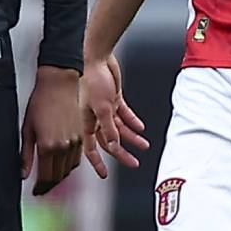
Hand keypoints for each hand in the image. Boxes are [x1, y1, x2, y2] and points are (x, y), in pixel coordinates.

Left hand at [21, 66, 84, 196]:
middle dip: (50, 184)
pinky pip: (76, 159)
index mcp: (48, 147)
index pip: (46, 177)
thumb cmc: (40, 103)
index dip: (41, 188)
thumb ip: (25, 155)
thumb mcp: (27, 129)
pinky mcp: (81, 135)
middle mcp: (63, 147)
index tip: (36, 191)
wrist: (59, 84)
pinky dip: (69, 165)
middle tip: (42, 187)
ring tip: (51, 176)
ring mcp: (74, 142)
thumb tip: (22, 174)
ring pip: (69, 169)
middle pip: (58, 176)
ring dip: (60, 176)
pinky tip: (61, 163)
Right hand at [80, 52, 149, 179]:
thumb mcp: (102, 107)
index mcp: (87, 122)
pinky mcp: (113, 98)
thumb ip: (108, 128)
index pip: (91, 148)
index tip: (104, 175)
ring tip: (144, 146)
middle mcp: (95, 118)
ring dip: (131, 138)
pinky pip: (124, 114)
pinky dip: (132, 121)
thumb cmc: (93, 79)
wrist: (96, 56)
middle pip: (109, 141)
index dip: (97, 163)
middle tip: (135, 164)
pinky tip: (141, 128)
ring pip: (119, 129)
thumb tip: (113, 146)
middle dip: (122, 153)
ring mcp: (104, 108)